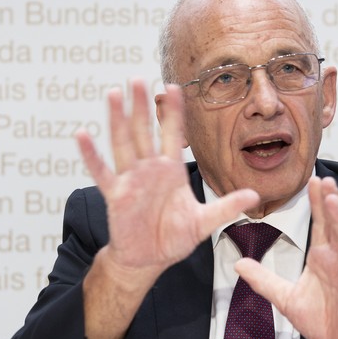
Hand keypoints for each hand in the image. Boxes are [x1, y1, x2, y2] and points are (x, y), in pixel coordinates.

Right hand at [76, 80, 258, 289]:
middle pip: (145, 131)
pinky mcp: (116, 196)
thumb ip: (226, 207)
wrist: (149, 259)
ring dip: (118, 120)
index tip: (175, 87)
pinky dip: (92, 155)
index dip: (174, 112)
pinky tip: (83, 134)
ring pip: (123, 144)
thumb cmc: (173, 238)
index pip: (174, 135)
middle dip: (143, 106)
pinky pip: (102, 172)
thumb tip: (254, 196)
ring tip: (114, 95)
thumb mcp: (204, 222)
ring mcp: (131, 180)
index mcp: (171, 171)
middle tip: (137, 79)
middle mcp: (150, 170)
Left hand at [235, 176, 337, 338]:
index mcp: (322, 257)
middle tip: (323, 180)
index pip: (320, 223)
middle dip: (330, 201)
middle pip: (335, 223)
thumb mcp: (285, 297)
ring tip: (334, 200)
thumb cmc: (322, 319)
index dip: (317, 202)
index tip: (312, 181)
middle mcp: (337, 259)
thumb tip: (239, 264)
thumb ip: (263, 279)